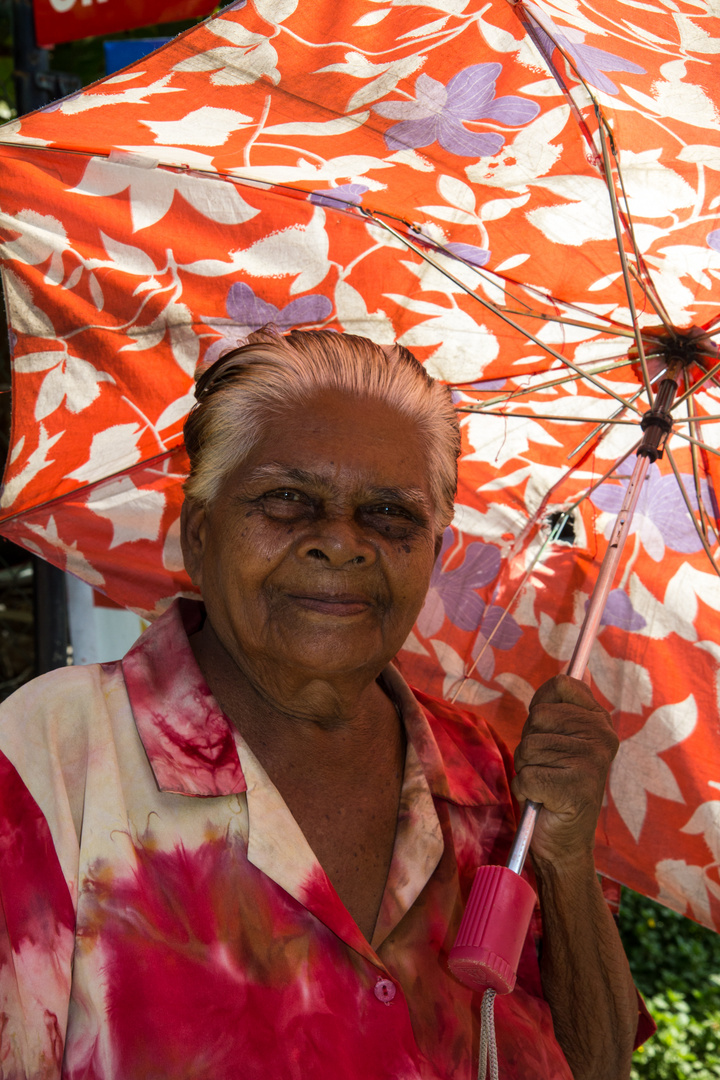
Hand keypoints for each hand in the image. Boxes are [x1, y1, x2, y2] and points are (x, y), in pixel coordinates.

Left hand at [511, 674, 618, 866]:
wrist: (564, 843)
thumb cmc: (555, 785)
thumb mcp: (562, 740)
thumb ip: (563, 708)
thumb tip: (575, 671)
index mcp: (601, 722)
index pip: (561, 684)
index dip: (542, 706)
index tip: (550, 731)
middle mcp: (601, 738)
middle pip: (537, 716)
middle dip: (531, 743)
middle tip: (549, 767)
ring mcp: (590, 762)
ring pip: (527, 747)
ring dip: (527, 769)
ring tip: (546, 785)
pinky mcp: (573, 788)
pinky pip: (525, 776)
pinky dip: (525, 790)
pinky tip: (544, 801)